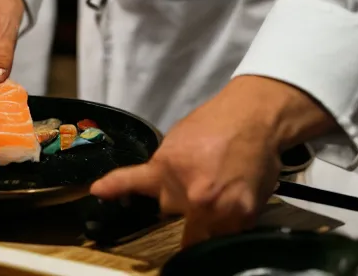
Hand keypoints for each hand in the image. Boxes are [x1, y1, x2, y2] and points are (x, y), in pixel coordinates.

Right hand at [90, 76, 337, 247]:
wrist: (252, 115)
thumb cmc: (259, 156)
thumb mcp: (256, 200)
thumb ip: (231, 222)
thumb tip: (210, 234)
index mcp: (230, 215)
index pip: (207, 243)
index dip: (207, 235)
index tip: (203, 231)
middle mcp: (201, 203)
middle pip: (188, 223)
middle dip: (198, 210)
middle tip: (213, 184)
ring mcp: (179, 183)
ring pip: (168, 203)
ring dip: (178, 192)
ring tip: (199, 167)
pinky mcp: (163, 163)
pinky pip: (131, 179)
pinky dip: (114, 186)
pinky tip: (97, 191)